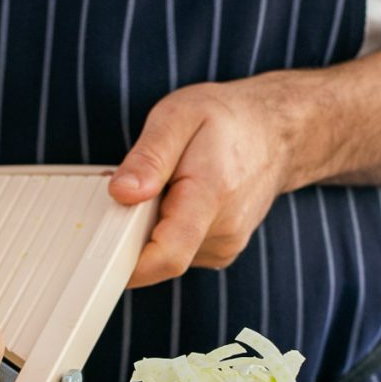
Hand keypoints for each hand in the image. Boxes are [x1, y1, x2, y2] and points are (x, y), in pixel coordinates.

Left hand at [108, 74, 311, 286]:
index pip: (167, 256)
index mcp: (210, 198)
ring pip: (166, 254)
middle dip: (132, 230)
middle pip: (158, 256)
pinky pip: (179, 251)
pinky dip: (167, 230)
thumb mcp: (178, 117)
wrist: (277, 132)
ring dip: (151, 228)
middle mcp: (223, 232)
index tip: (102, 249)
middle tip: (138, 189)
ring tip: (166, 187)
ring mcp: (225, 246)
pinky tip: (179, 200)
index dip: (127, 264)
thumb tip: (121, 194)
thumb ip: (148, 158)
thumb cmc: (227, 121)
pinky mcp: (220, 252)